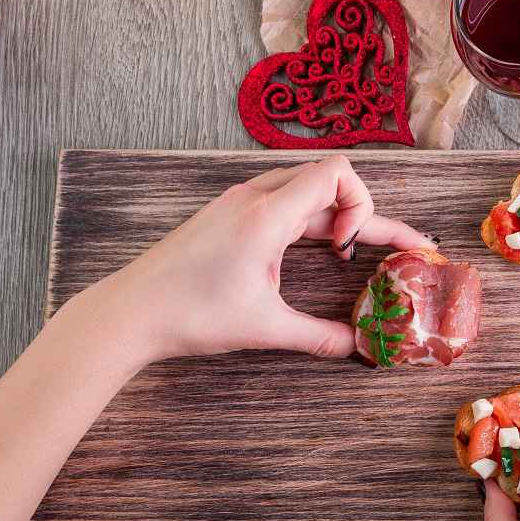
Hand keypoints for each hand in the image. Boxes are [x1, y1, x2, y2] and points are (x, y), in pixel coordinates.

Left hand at [61, 155, 430, 365]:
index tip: (349, 249)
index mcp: (267, 215)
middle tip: (389, 249)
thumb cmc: (190, 314)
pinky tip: (311, 248)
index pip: (337, 172)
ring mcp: (237, 202)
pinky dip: (307, 217)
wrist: (130, 312)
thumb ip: (318, 336)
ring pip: (303, 187)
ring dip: (333, 213)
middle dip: (361, 213)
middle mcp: (254, 198)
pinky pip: (280, 199)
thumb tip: (357, 348)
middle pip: (327, 180)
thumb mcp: (264, 328)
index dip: (361, 203)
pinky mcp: (226, 214)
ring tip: (347, 248)